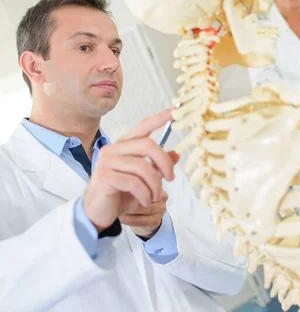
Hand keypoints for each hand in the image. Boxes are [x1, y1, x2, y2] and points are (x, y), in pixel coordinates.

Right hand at [83, 109, 177, 232]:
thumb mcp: (144, 179)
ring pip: (143, 166)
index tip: (176, 110)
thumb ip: (157, 165)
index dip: (160, 118)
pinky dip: (145, 194)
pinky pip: (134, 182)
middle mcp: (113, 149)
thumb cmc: (120, 194)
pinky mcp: (103, 176)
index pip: (143, 126)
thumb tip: (176, 154)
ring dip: (155, 185)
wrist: (98, 214)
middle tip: (171, 178)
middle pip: (148, 145)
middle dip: (164, 163)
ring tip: (155, 196)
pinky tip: (145, 201)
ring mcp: (106, 162)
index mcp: (123, 146)